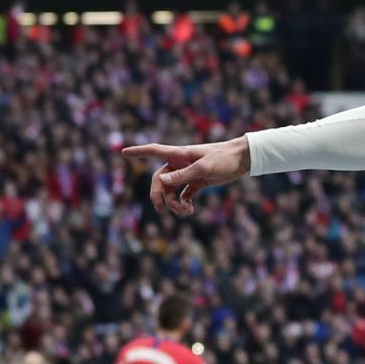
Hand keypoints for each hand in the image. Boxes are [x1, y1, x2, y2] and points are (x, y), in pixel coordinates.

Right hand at [122, 137, 250, 217]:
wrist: (241, 160)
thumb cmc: (223, 159)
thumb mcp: (204, 167)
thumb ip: (183, 174)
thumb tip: (162, 180)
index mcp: (179, 155)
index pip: (153, 151)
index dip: (138, 152)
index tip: (123, 152)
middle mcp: (180, 164)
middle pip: (159, 180)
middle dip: (158, 196)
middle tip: (162, 210)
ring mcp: (187, 174)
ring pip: (171, 190)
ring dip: (174, 203)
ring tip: (186, 211)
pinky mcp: (196, 182)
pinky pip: (183, 195)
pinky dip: (183, 203)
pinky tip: (190, 210)